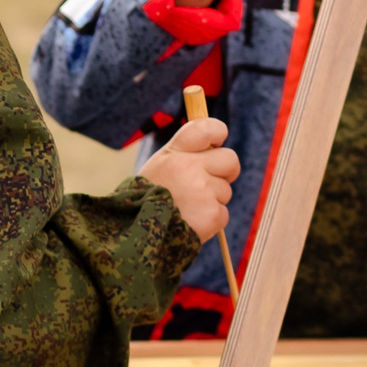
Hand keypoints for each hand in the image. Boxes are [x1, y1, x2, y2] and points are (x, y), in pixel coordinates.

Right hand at [144, 114, 239, 240]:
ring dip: (213, 201)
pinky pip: (223, 213)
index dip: (218, 133)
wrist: (136, 237)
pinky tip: (190, 223)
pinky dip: (211, 221)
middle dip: (225, 172)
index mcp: (173, 153)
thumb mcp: (159, 168)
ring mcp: (202, 191)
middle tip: (208, 184)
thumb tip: (214, 148)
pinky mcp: (212, 214)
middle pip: (230, 159)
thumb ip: (184, 155)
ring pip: (225, 191)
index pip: (206, 129)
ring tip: (187, 209)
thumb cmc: (147, 201)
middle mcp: (188, 167)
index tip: (216, 143)